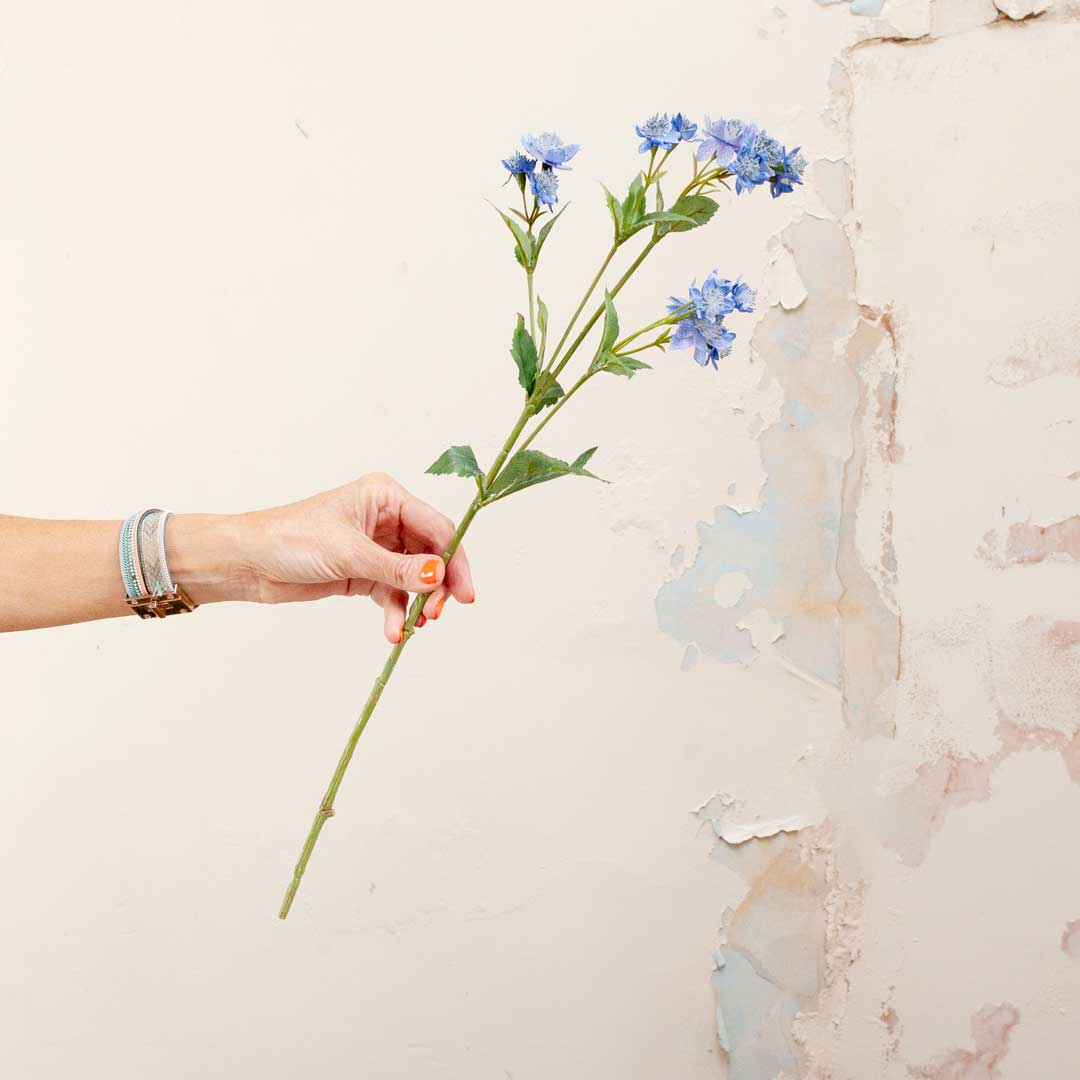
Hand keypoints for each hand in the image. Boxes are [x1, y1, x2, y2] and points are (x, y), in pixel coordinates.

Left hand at [239, 473, 474, 641]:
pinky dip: (396, 612)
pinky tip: (393, 631)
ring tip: (414, 626)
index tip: (464, 593)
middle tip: (438, 614)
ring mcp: (376, 547)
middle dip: (437, 586)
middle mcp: (386, 519)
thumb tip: (439, 576)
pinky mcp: (363, 573)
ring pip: (414, 577)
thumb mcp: (349, 553)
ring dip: (417, 603)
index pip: (436, 527)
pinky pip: (392, 593)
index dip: (454, 560)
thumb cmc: (290, 539)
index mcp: (386, 497)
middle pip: (431, 554)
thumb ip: (398, 569)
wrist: (248, 562)